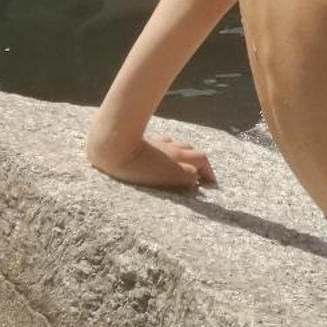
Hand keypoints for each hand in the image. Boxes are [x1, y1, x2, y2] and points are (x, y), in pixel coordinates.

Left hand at [86, 128, 216, 191]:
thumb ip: (186, 177)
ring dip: (185, 155)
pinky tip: (163, 152)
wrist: (115, 148)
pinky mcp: (145, 143)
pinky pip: (162, 143)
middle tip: (199, 177)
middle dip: (199, 163)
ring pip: (178, 145)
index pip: (202, 160)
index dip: (209, 171)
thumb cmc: (140, 166)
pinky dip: (168, 149)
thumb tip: (196, 178)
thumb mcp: (169, 175)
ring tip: (184, 165)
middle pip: (192, 151)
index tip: (211, 184)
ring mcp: (159, 144)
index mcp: (179, 156)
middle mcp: (173, 147)